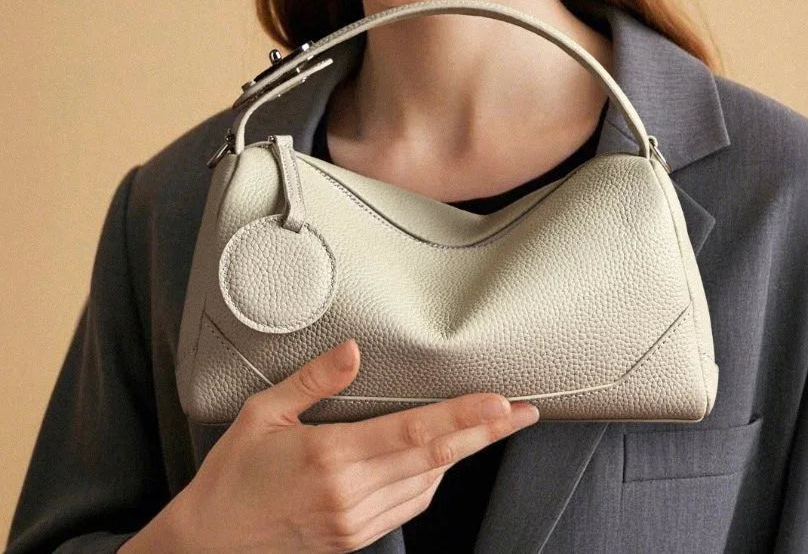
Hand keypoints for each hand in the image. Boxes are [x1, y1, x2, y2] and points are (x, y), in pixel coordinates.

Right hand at [175, 338, 539, 552]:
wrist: (208, 545)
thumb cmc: (233, 475)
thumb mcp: (263, 413)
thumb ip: (314, 379)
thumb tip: (355, 350)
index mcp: (330, 457)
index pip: (414, 433)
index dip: (463, 417)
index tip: (499, 403)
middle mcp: (350, 494)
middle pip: (435, 458)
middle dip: (485, 434)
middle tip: (523, 413)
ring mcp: (355, 521)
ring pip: (428, 484)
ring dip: (463, 454)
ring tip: (491, 427)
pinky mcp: (353, 538)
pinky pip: (408, 506)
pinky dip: (432, 479)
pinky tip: (441, 459)